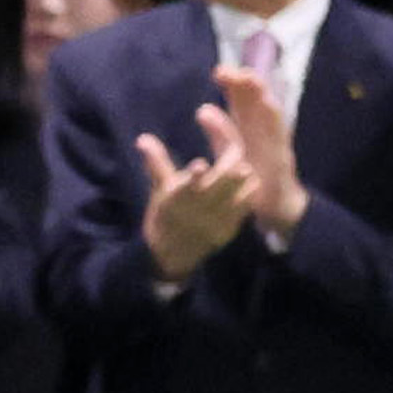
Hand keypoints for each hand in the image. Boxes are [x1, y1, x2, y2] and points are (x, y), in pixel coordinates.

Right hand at [137, 117, 257, 282]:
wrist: (173, 253)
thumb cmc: (165, 216)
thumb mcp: (159, 189)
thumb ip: (156, 162)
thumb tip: (143, 139)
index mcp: (181, 197)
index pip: (191, 185)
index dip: (195, 175)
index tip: (199, 165)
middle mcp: (201, 208)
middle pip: (224, 183)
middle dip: (230, 164)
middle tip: (232, 151)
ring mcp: (218, 219)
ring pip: (240, 191)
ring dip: (242, 177)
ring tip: (241, 168)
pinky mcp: (230, 228)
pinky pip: (247, 206)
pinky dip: (248, 192)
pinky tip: (247, 184)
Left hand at [210, 65, 307, 234]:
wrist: (276, 207)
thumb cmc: (252, 180)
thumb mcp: (231, 155)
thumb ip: (219, 134)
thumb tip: (202, 109)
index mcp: (249, 129)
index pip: (240, 101)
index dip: (232, 85)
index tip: (219, 72)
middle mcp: (263, 131)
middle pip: (255, 101)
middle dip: (245, 83)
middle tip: (231, 70)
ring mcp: (275, 142)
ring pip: (268, 113)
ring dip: (261, 94)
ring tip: (250, 78)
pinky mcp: (283, 156)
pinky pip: (279, 134)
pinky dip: (275, 118)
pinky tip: (269, 104)